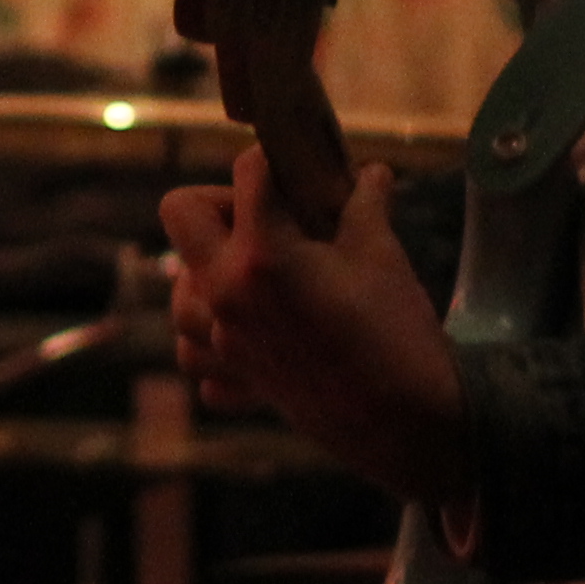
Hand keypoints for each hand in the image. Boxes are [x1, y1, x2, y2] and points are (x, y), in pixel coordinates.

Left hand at [160, 145, 474, 518]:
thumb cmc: (397, 332)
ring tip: (256, 273)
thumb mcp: (383, 254)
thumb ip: (364, 205)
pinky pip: (194, 355)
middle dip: (220, 202)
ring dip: (208, 273)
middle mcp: (225, 295)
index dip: (277, 162)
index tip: (300, 169)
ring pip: (178, 292)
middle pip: (181, 213)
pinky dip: (212, 341)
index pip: (247, 173)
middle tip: (267, 217)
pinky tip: (247, 331)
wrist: (406, 421)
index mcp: (261, 255)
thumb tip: (369, 174)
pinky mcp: (232, 379)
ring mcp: (222, 341)